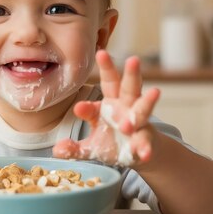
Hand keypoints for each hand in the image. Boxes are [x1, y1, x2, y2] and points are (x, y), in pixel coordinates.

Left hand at [52, 50, 159, 166]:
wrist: (138, 154)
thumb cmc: (112, 142)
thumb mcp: (90, 146)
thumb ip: (74, 148)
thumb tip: (57, 150)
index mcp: (109, 102)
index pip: (104, 88)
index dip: (93, 94)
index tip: (79, 107)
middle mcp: (126, 107)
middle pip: (129, 86)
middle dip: (131, 73)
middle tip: (133, 59)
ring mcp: (139, 121)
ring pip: (144, 107)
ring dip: (148, 100)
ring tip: (155, 91)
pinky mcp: (146, 139)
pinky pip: (146, 141)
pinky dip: (145, 146)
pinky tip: (144, 152)